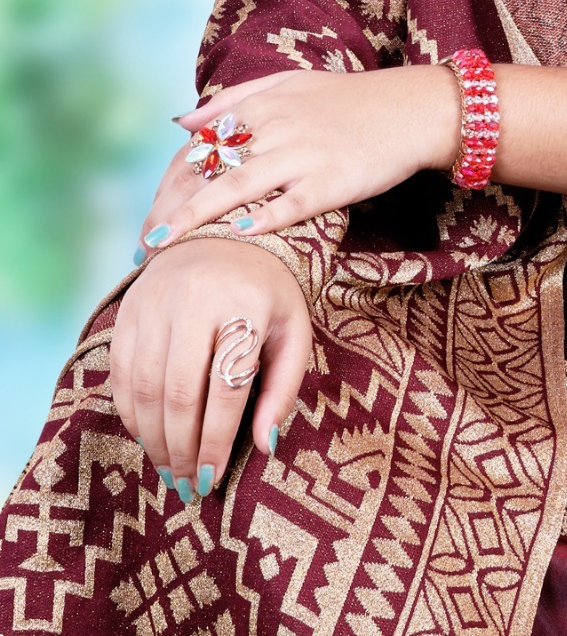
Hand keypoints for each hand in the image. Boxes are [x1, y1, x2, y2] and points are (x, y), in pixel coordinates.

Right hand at [110, 240, 309, 495]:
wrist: (225, 232)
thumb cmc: (267, 292)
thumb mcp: (293, 331)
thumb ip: (283, 388)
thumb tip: (266, 446)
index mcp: (244, 304)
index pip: (226, 388)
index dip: (217, 440)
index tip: (214, 479)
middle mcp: (195, 299)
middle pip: (178, 393)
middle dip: (182, 449)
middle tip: (188, 485)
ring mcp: (156, 301)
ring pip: (145, 387)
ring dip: (153, 439)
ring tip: (170, 469)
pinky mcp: (129, 307)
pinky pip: (122, 372)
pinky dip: (131, 412)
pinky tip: (148, 436)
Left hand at [135, 66, 459, 254]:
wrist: (413, 109)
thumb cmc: (352, 100)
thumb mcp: (291, 83)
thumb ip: (236, 97)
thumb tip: (183, 121)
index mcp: (265, 104)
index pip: (201, 144)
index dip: (170, 180)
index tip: (150, 212)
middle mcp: (278, 127)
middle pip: (210, 168)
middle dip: (172, 206)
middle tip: (145, 242)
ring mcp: (304, 155)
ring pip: (239, 186)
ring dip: (197, 216)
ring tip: (165, 244)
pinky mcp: (332, 180)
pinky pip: (291, 204)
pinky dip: (263, 219)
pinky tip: (236, 236)